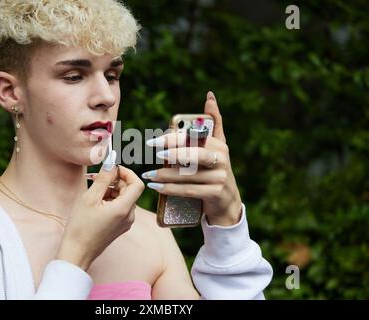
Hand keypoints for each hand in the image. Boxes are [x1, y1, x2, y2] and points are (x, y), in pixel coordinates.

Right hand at [57, 151, 144, 269]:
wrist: (77, 252)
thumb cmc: (80, 227)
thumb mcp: (90, 198)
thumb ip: (103, 178)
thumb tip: (112, 161)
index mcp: (124, 209)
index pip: (137, 184)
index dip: (127, 173)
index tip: (112, 169)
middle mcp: (129, 216)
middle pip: (129, 190)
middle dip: (115, 181)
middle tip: (96, 179)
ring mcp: (126, 222)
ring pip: (124, 198)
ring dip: (110, 190)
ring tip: (93, 191)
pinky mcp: (120, 226)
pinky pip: (120, 207)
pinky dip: (110, 200)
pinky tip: (95, 202)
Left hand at [143, 92, 241, 225]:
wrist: (227, 202)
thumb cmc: (215, 170)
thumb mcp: (217, 146)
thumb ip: (213, 122)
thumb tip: (209, 96)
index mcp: (218, 145)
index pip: (193, 138)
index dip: (172, 139)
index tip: (153, 142)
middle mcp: (221, 159)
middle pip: (193, 154)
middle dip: (173, 154)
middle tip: (155, 154)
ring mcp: (220, 177)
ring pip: (188, 175)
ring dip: (166, 175)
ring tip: (149, 175)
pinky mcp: (216, 193)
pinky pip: (189, 190)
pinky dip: (171, 189)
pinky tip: (157, 187)